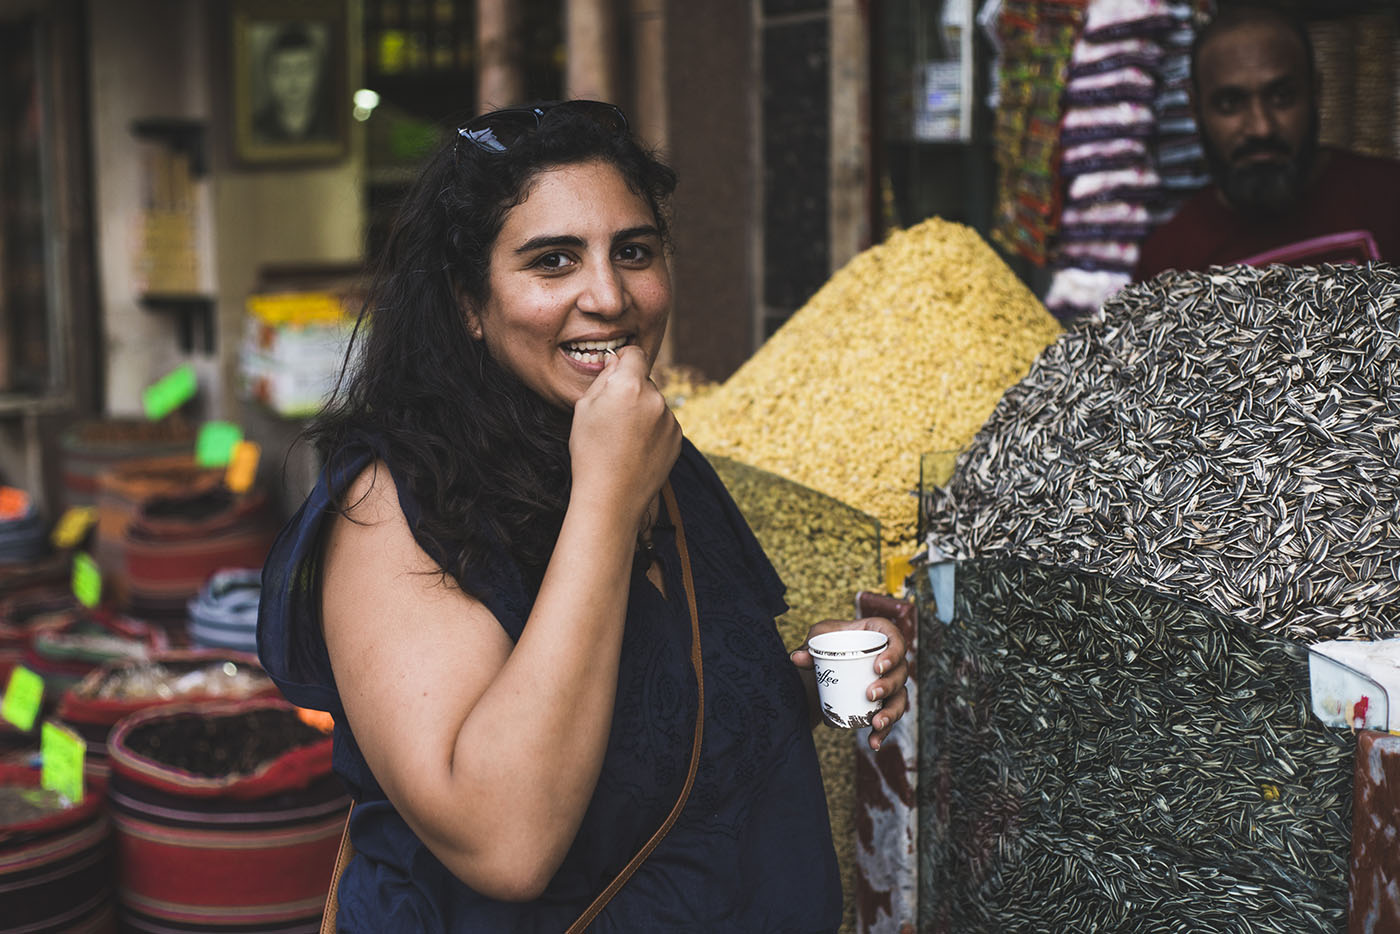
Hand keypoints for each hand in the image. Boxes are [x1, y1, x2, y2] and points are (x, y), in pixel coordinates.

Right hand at [569, 346, 681, 523]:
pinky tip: (636, 449)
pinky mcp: (678, 438)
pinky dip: (653, 430)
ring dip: (643, 411)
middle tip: (613, 417)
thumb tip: (618, 362)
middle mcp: (655, 398)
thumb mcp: (584, 408)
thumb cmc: (589, 452)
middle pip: (644, 381)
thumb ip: (604, 378)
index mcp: (629, 386)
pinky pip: (664, 424)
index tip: (617, 371)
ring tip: (623, 439)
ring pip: (654, 403)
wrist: (611, 497)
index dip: (624, 360)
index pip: (635, 353)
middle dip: (631, 390)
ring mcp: (669, 419)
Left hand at [791, 616, 908, 750]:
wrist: (827, 664)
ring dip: (891, 712)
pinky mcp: (885, 701)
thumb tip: (796, 658)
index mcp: (878, 634)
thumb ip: (809, 649)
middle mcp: (890, 658)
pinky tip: (874, 742)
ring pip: (900, 697)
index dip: (893, 653)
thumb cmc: (828, 643)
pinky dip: (883, 731)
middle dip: (889, 685)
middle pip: (900, 671)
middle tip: (870, 694)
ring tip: (876, 722)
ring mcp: (890, 681)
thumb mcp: (819, 640)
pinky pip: (890, 716)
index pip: (895, 639)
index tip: (878, 667)